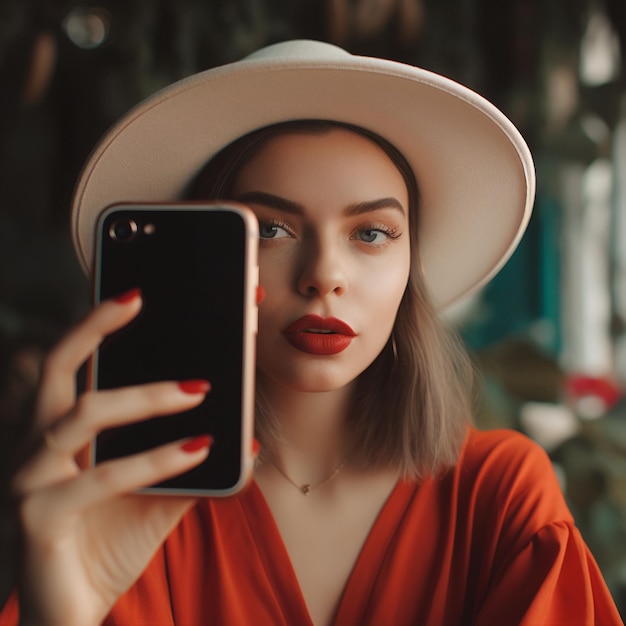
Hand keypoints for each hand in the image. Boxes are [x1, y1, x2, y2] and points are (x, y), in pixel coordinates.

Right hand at [11, 292, 211, 625]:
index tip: (140, 290)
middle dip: (95, 325)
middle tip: (140, 296)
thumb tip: (243, 435)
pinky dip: (154, 458)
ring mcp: (28, 479)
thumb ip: (190, 459)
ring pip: (83, 414)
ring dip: (146, 397)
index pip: (75, 363)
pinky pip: (99, 477)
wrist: (74, 612)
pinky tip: (199, 448)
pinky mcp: (37, 517)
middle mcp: (36, 446)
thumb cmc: (112, 542)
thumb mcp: (158, 491)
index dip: (102, 323)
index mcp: (62, 432)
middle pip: (57, 366)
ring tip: (200, 389)